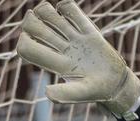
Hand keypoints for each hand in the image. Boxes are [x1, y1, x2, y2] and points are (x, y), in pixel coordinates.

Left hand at [15, 1, 139, 119]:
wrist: (115, 83)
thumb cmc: (97, 91)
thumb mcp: (83, 93)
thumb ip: (65, 93)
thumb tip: (46, 92)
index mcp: (56, 63)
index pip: (28, 49)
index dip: (24, 41)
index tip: (28, 38)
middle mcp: (61, 49)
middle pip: (34, 28)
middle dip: (30, 21)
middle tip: (36, 17)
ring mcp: (73, 39)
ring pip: (49, 16)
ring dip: (44, 10)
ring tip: (52, 12)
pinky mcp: (87, 31)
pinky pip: (71, 11)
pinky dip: (66, 6)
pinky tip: (67, 11)